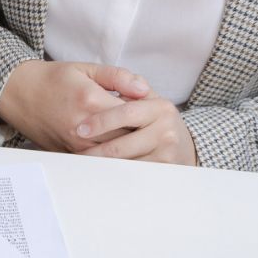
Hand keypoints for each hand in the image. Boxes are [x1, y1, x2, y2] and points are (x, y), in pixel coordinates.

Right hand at [0, 60, 150, 151]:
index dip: (148, 112)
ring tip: (139, 137)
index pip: (133, 114)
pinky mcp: (71, 154)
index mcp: (91, 101)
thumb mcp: (86, 68)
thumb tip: (144, 89)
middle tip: (153, 127)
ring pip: (116, 154)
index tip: (155, 109)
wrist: (20, 94)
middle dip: (143, 133)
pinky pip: (100, 160)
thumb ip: (118, 77)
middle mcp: (85, 128)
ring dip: (131, 147)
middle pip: (128, 138)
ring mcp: (77, 144)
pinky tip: (121, 146)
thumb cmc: (53, 79)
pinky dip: (114, 154)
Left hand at [75, 93, 196, 165]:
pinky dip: (114, 174)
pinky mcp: (164, 171)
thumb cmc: (154, 115)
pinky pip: (131, 175)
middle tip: (75, 151)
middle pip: (121, 145)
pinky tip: (99, 170)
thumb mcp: (145, 95)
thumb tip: (126, 87)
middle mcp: (166, 130)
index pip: (126, 113)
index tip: (81, 129)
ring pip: (124, 163)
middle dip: (95, 151)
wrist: (182, 142)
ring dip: (101, 165)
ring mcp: (166, 153)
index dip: (101, 121)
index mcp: (160, 107)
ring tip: (82, 162)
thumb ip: (128, 82)